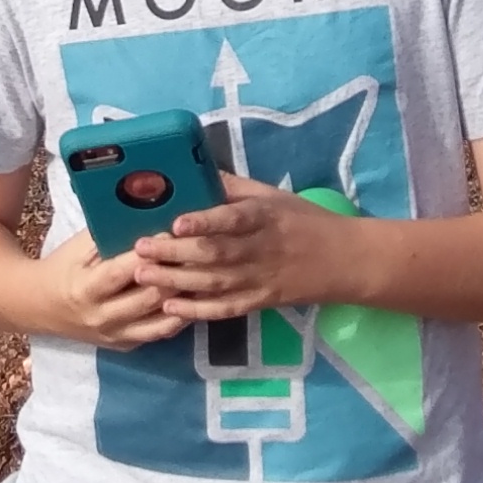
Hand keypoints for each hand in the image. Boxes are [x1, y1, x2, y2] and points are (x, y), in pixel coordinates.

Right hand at [41, 231, 190, 346]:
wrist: (41, 307)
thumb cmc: (64, 268)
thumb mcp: (78, 248)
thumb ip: (109, 235)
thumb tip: (146, 213)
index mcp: (86, 288)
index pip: (124, 271)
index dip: (150, 254)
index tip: (172, 233)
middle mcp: (101, 317)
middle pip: (149, 298)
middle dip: (176, 275)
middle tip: (199, 254)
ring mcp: (115, 335)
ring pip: (161, 321)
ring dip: (186, 299)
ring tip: (205, 276)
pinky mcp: (126, 346)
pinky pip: (160, 333)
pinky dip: (180, 315)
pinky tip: (194, 297)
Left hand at [134, 184, 363, 321]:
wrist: (342, 260)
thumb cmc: (303, 220)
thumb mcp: (272, 195)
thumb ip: (234, 188)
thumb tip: (194, 171)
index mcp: (264, 217)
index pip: (232, 219)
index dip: (204, 222)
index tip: (176, 222)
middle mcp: (259, 250)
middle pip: (214, 254)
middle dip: (174, 253)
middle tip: (139, 247)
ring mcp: (258, 280)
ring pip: (213, 283)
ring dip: (175, 281)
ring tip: (143, 274)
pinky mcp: (259, 302)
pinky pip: (224, 309)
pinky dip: (197, 311)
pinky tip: (170, 308)